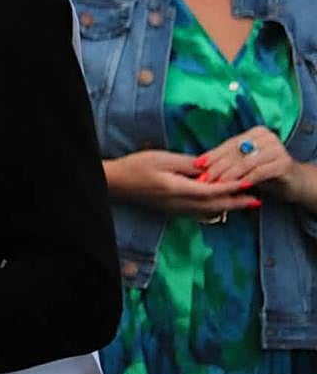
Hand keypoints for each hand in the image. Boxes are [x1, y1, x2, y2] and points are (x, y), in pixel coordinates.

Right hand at [105, 150, 258, 218]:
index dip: (232, 187)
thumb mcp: (162, 159)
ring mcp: (176, 209)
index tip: (249, 183)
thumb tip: (209, 167)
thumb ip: (187, 164)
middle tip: (257, 201)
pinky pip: (199, 214)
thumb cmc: (137, 166)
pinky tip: (220, 209)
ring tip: (244, 205)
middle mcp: (180, 203)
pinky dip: (214, 211)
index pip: (212, 190)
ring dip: (228, 208)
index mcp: (178, 189)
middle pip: (215, 206)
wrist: (116, 183)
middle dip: (237, 203)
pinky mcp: (172, 210)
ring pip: (208, 212)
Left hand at [193, 126, 298, 200]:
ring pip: (245, 162)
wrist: (294, 182)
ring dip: (228, 175)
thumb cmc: (264, 171)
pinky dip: (245, 179)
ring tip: (215, 185)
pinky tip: (236, 187)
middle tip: (203, 179)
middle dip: (217, 167)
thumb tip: (198, 163)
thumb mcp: (245, 163)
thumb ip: (227, 160)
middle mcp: (267, 136)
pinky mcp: (284, 163)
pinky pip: (259, 172)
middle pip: (236, 153)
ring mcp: (277, 148)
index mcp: (255, 132)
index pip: (229, 144)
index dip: (212, 155)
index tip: (197, 165)